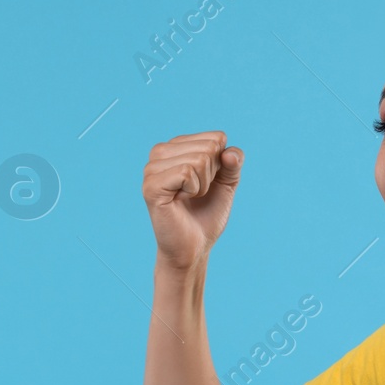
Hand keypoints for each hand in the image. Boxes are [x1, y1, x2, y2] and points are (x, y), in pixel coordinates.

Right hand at [141, 131, 243, 271]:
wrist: (194, 247)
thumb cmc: (206, 215)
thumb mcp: (226, 183)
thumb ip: (233, 162)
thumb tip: (228, 151)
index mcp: (176, 146)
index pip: (216, 138)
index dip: (221, 164)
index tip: (207, 183)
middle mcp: (160, 153)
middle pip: (208, 147)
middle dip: (212, 175)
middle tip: (197, 194)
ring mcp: (152, 168)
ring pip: (199, 159)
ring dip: (203, 185)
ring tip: (189, 198)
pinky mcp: (151, 185)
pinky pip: (187, 172)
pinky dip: (194, 189)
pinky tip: (181, 200)